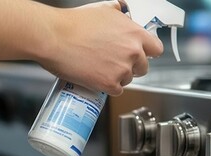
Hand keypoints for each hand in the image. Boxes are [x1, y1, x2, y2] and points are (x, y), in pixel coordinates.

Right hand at [35, 1, 163, 95]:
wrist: (53, 37)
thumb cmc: (73, 23)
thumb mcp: (103, 9)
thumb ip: (119, 13)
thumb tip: (122, 9)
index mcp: (135, 34)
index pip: (156, 49)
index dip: (147, 52)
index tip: (140, 54)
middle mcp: (133, 52)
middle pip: (143, 67)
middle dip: (132, 66)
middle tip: (114, 62)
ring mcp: (122, 69)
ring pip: (128, 79)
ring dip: (118, 76)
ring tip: (99, 67)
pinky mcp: (109, 83)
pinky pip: (117, 90)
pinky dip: (108, 87)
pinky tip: (96, 77)